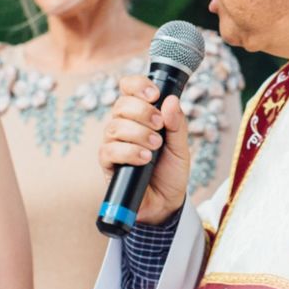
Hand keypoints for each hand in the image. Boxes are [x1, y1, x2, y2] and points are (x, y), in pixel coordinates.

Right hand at [97, 74, 190, 224]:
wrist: (166, 203)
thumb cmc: (170, 172)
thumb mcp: (181, 147)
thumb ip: (177, 124)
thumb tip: (171, 100)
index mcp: (140, 116)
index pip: (129, 88)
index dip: (138, 85)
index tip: (154, 95)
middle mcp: (123, 126)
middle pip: (121, 105)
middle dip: (143, 112)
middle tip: (160, 126)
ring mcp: (114, 144)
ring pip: (114, 127)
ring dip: (138, 134)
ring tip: (155, 146)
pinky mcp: (108, 164)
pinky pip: (109, 150)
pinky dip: (129, 152)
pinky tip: (144, 159)